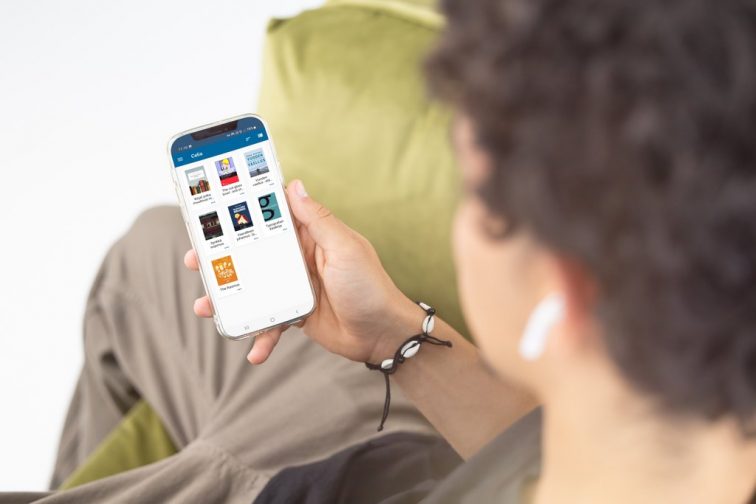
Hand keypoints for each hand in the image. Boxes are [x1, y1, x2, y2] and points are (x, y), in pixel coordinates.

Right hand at [184, 179, 421, 364]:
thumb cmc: (370, 286)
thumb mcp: (345, 248)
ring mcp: (294, 286)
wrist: (383, 334)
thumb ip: (318, 220)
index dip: (243, 211)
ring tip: (206, 308)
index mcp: (310, 235)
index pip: (271, 216)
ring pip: (252, 288)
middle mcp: (298, 258)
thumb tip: (294, 185)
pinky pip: (269, 322)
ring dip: (229, 299)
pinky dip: (260, 336)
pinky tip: (254, 350)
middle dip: (221, 258)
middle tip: (195, 261)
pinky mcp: (295, 313)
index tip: (211, 208)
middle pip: (251, 253)